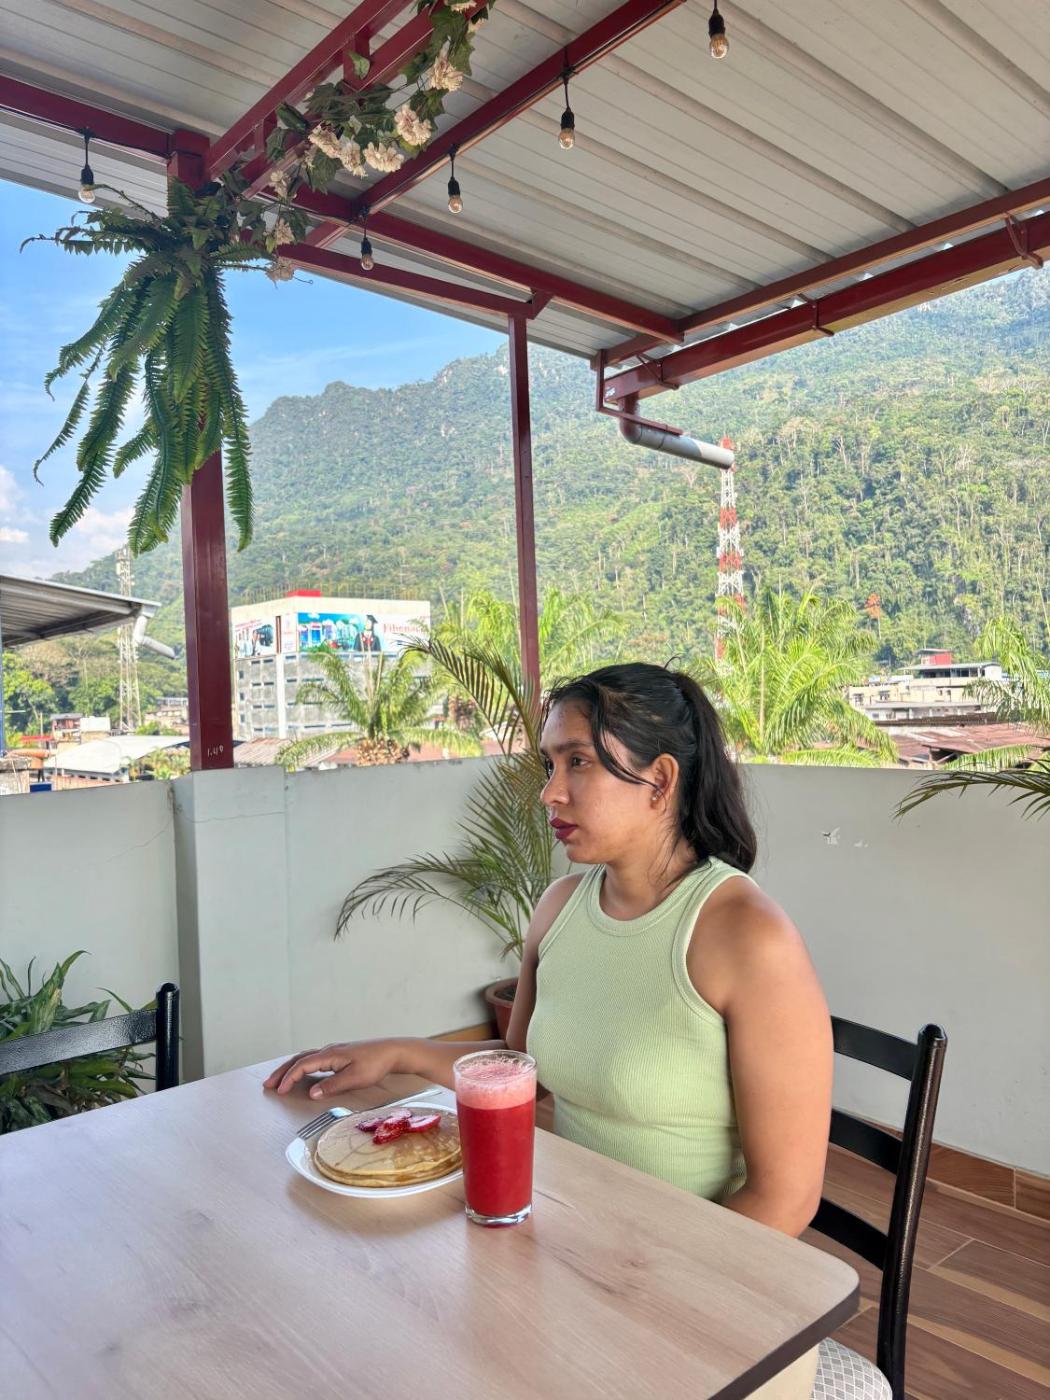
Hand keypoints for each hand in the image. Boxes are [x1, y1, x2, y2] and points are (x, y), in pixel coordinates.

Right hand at [262, 1039, 402, 1098]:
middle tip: (268, 1084)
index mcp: (330, 1054)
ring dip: (290, 1068)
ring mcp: (334, 1051)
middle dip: (282, 1071)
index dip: (289, 1078)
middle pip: (299, 1059)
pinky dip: (302, 1066)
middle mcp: (329, 1050)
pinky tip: (302, 1074)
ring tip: (279, 1080)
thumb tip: (311, 1093)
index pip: (302, 1065)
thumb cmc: (376, 1064)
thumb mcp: (355, 1078)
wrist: (393, 1051)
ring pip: (306, 1057)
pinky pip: (314, 1059)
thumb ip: (332, 1086)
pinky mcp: (340, 1055)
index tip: (279, 1091)